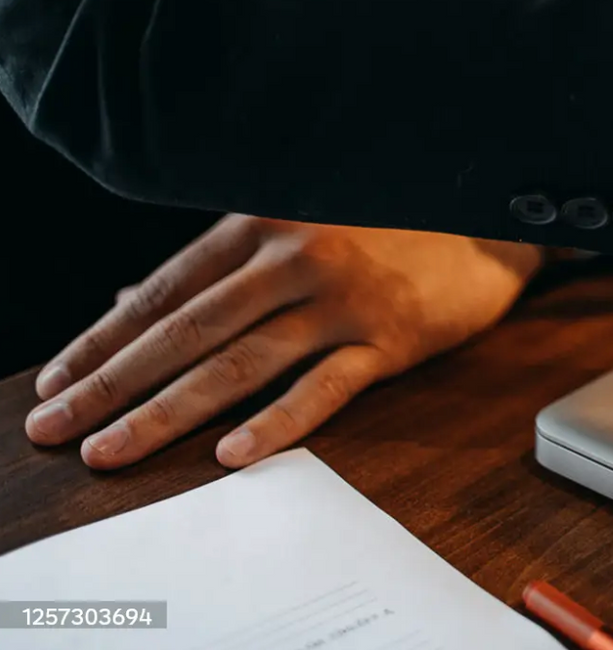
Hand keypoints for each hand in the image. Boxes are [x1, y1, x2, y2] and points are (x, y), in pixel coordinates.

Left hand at [25, 216, 542, 468]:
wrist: (494, 218)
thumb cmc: (393, 221)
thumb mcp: (304, 222)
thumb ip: (222, 262)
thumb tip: (129, 298)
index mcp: (267, 222)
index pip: (168, 289)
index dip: (106, 338)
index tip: (57, 381)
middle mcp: (298, 255)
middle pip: (188, 330)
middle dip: (113, 385)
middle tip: (57, 428)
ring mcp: (344, 298)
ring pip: (239, 363)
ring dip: (166, 413)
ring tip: (113, 451)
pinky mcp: (391, 336)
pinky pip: (324, 387)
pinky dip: (276, 421)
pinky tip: (231, 453)